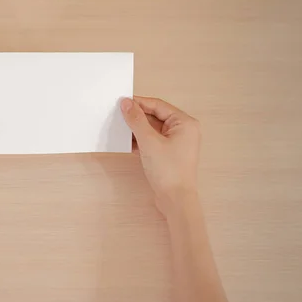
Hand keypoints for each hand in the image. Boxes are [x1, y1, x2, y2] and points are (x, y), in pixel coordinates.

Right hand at [120, 96, 200, 215]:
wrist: (175, 200)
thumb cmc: (168, 170)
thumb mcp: (149, 141)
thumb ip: (136, 120)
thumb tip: (126, 103)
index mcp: (184, 123)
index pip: (158, 105)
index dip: (139, 102)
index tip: (121, 101)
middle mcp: (183, 130)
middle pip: (155, 116)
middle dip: (137, 116)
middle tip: (117, 114)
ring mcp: (176, 143)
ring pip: (152, 129)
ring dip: (137, 129)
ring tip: (119, 127)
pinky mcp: (168, 154)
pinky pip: (152, 140)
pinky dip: (140, 140)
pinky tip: (126, 141)